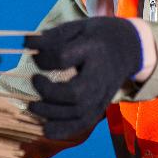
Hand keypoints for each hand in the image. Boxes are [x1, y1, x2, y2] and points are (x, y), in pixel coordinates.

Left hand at [24, 17, 142, 139]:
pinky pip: (83, 124)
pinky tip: (46, 129)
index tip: (35, 55)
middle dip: (48, 93)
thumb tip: (26, 43)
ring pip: (78, 113)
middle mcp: (100, 75)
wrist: (131, 47)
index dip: (44, 59)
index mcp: (94, 49)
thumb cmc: (99, 35)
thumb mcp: (78, 27)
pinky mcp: (101, 106)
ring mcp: (103, 94)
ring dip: (51, 113)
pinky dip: (64, 130)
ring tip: (33, 106)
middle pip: (75, 94)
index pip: (63, 58)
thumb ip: (52, 36)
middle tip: (34, 80)